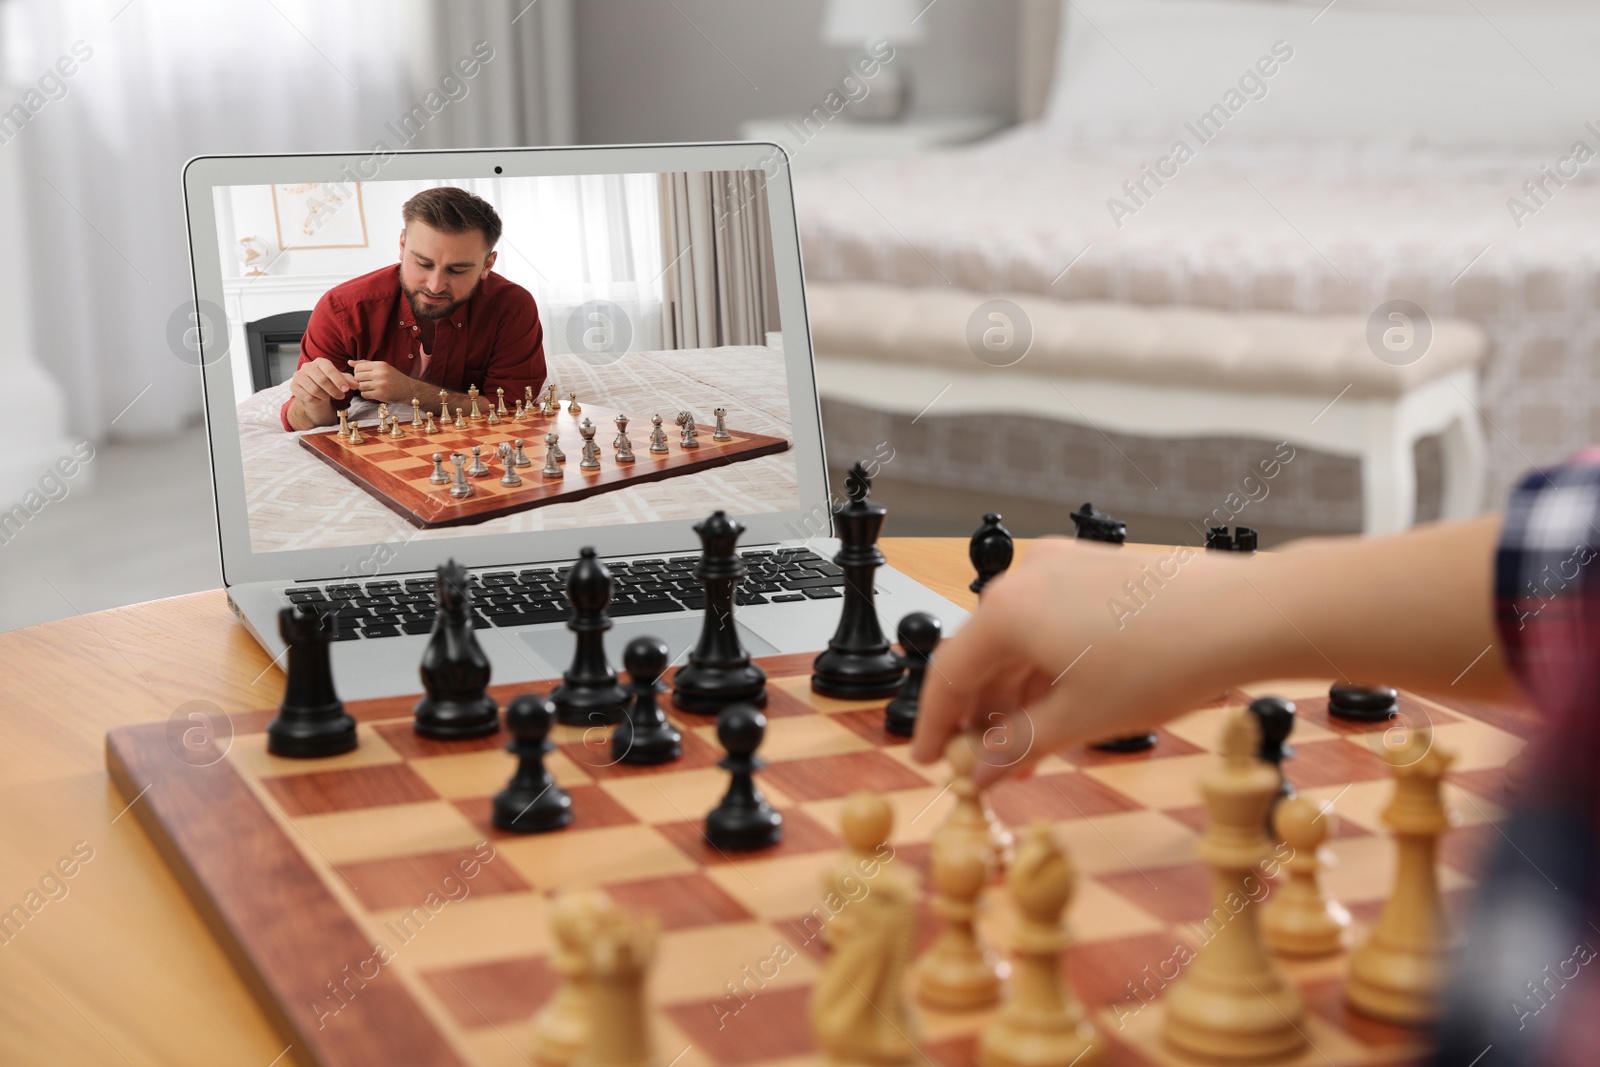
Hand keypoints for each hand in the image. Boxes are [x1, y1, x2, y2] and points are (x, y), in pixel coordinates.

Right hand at [289, 356, 356, 411]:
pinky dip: (316, 400)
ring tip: (329, 397)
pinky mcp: (293, 386)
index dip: (339, 380)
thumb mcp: (340, 381)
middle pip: (321, 380)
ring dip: (325, 396)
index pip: (330, 369)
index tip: (347, 390)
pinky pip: (307, 396)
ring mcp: (299, 376)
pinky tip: (319, 399)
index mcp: (320, 362)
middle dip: (334, 390)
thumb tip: (356, 384)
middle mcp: (308, 366)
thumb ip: (348, 381)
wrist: (313, 391)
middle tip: (341, 396)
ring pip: (313, 389)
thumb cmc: (328, 383)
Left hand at [350, 360, 417, 402]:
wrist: (409, 389)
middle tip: (366, 382)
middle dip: (359, 381)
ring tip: (370, 388)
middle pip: (357, 377)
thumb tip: (349, 362)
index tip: (363, 376)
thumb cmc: (394, 378)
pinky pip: (364, 394)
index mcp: (380, 365)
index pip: (358, 367)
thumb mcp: (382, 367)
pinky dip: (366, 395)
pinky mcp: (380, 395)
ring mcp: (380, 385)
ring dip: (363, 388)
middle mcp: (380, 374)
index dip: (358, 372)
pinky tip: (373, 393)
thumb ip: (366, 364)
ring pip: (360, 386)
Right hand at [911, 538, 1257, 785]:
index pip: (948, 672)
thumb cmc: (1166, 659)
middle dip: (981, 716)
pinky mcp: (1096, 571)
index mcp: (1008, 608)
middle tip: (983, 767)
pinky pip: (1051, 626)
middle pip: (982, 655)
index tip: (931, 761)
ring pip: (1019, 642)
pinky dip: (1046, 671)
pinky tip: (1058, 713)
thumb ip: (1017, 747)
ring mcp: (1063, 567)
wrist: (1245, 615)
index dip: (936, 724)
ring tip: (1026, 754)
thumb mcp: (1080, 719)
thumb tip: (978, 775)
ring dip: (1015, 699)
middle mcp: (1026, 576)